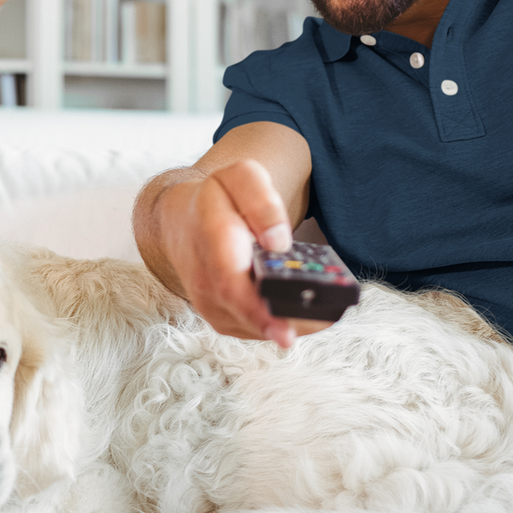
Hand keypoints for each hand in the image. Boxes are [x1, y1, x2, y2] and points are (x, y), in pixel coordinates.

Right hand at [157, 160, 331, 348]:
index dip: (259, 312)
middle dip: (291, 321)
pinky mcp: (220, 318)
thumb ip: (261, 202)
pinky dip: (282, 323)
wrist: (182, 223)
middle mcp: (206, 280)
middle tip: (330, 316)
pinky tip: (306, 313)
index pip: (230, 283)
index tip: (286, 333)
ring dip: (293, 323)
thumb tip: (278, 242)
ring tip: (328, 311)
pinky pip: (255, 329)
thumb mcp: (240, 178)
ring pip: (256, 327)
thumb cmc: (218, 199)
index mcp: (213, 239)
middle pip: (248, 313)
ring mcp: (211, 304)